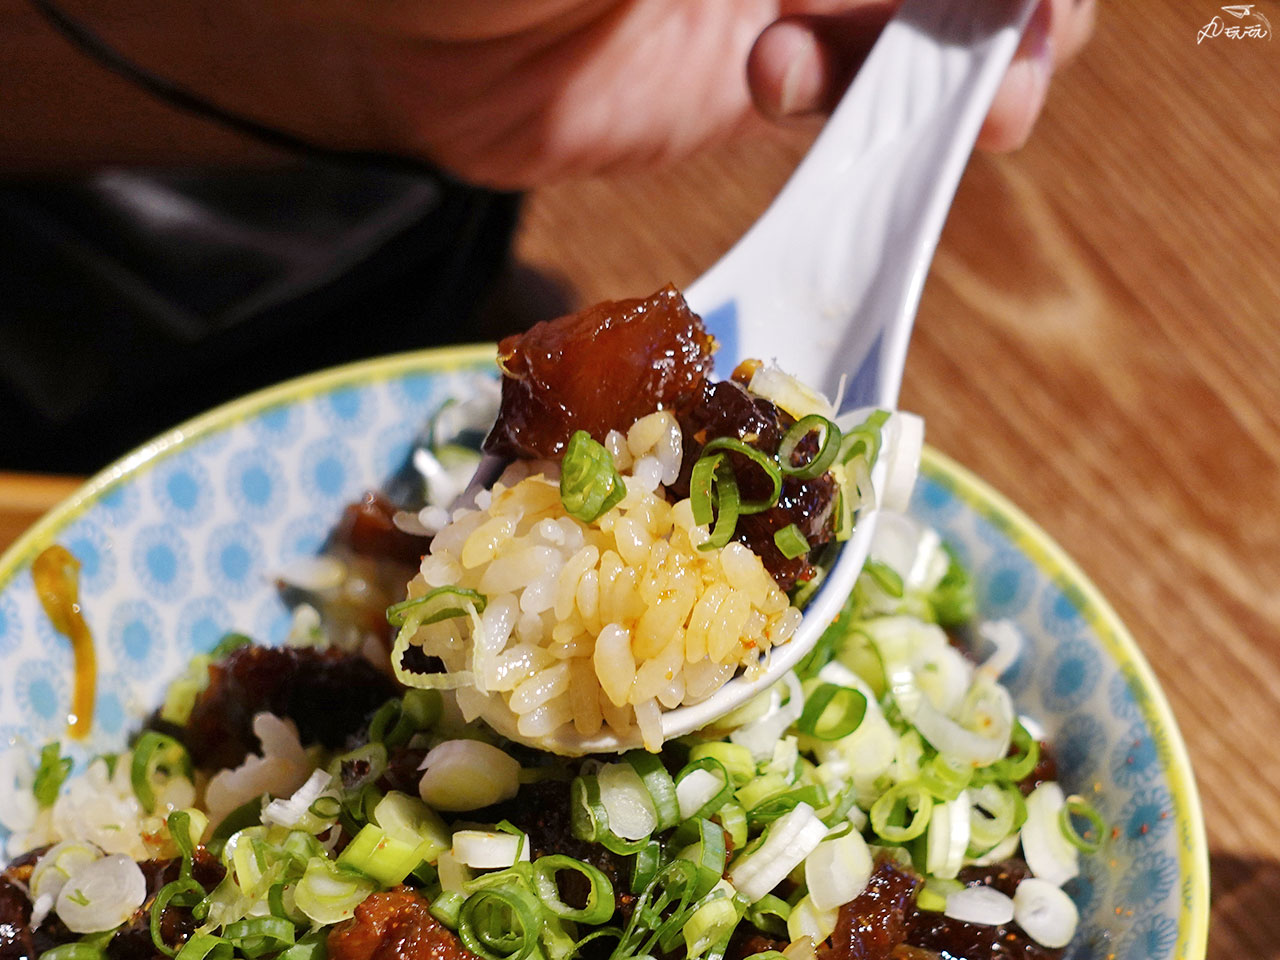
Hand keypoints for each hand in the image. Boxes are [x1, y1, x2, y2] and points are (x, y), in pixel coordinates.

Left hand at [9, 0, 1094, 181]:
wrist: (381, 19)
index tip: (1035, 1)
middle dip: (1007, 5)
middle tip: (1027, 50)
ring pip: (916, 27)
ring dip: (957, 66)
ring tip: (973, 98)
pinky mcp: (737, 78)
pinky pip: (840, 96)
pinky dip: (855, 110)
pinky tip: (787, 84)